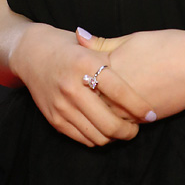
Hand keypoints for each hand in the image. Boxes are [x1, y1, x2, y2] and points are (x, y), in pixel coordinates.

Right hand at [9, 22, 157, 147]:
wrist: (32, 54)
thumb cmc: (69, 48)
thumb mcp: (91, 46)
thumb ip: (114, 56)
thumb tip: (144, 69)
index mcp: (85, 63)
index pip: (119, 92)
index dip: (139, 106)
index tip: (152, 113)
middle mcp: (72, 86)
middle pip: (109, 122)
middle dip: (129, 130)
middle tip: (139, 127)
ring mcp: (61, 105)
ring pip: (97, 135)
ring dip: (115, 137)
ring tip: (125, 129)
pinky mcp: (54, 119)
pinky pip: (82, 138)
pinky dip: (98, 137)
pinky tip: (106, 130)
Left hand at [77, 27, 184, 119]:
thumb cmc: (166, 46)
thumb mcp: (132, 39)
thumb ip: (103, 43)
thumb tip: (78, 35)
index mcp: (109, 67)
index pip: (81, 75)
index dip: (76, 74)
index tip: (72, 73)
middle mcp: (114, 90)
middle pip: (88, 98)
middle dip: (82, 96)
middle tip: (76, 94)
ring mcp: (127, 108)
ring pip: (102, 115)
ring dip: (97, 112)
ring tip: (96, 104)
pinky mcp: (142, 119)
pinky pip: (121, 123)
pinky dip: (116, 119)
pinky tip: (117, 112)